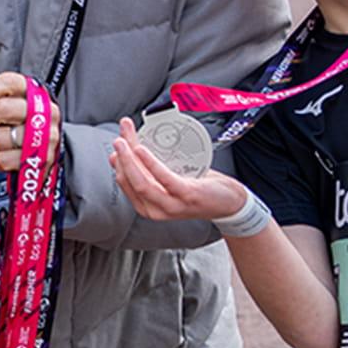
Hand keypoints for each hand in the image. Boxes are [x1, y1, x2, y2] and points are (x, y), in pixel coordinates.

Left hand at [0, 72, 58, 173]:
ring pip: (0, 136)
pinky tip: (9, 158)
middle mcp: (45, 111)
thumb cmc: (20, 133)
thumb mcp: (12, 112)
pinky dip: (1, 162)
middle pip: (2, 108)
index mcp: (35, 94)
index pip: (9, 82)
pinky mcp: (42, 158)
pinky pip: (5, 158)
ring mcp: (46, 135)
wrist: (39, 164)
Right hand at [110, 118, 249, 221]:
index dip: (118, 164)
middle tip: (118, 139)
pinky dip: (150, 164)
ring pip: (141, 182)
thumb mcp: (171, 181)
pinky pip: (164, 179)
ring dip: (130, 159)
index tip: (117, 147)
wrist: (229, 202)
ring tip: (126, 141)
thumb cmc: (200, 189)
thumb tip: (134, 152)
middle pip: (131, 182)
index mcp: (149, 206)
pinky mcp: (186, 195)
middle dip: (121, 158)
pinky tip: (142, 151)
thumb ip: (154, 171)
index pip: (126, 183)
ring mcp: (171, 205)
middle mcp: (157, 209)